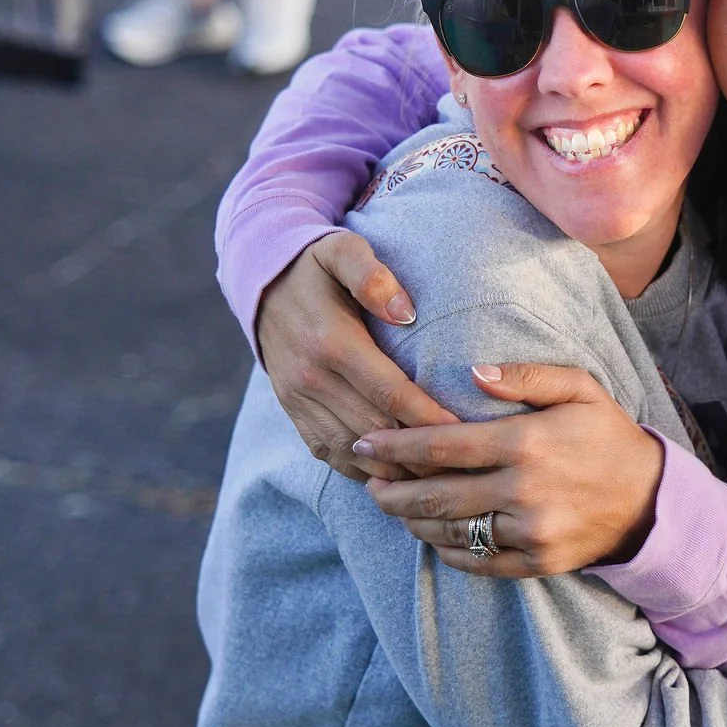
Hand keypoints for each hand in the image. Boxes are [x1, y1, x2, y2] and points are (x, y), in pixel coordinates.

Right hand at [256, 230, 453, 482]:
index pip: (390, 394)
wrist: (260, 282)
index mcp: (332, 343)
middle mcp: (312, 379)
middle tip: (463, 461)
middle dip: (421, 452)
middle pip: (377, 431)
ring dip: (396, 469)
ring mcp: (299, 401)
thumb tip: (406, 312)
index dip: (430, 418)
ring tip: (437, 476)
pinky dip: (365, 469)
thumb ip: (372, 276)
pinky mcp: (294, 413)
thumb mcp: (342, 250)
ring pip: (354, 452)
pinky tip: (398, 473)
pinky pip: (331, 454)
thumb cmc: (315, 265)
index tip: (466, 431)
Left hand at [356, 363, 665, 578]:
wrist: (652, 500)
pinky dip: (447, 550)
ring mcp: (529, 532)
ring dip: (412, 521)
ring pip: (449, 532)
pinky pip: (477, 561)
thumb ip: (525, 376)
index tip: (365, 443)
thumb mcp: (579, 388)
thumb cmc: (607, 436)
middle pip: (434, 496)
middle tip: (368, 481)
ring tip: (393, 507)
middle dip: (390, 491)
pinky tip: (432, 535)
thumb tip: (471, 373)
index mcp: (526, 442)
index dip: (394, 447)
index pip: (441, 446)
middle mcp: (523, 491)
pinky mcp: (537, 563)